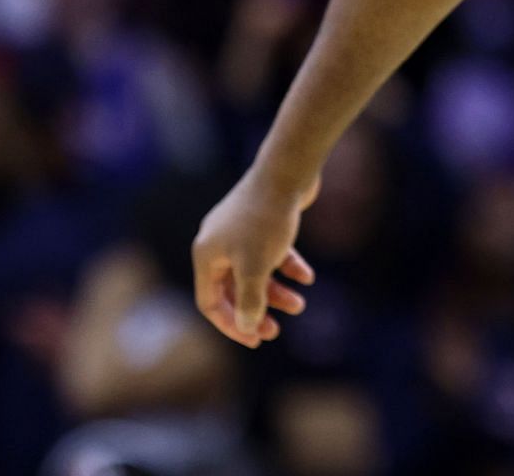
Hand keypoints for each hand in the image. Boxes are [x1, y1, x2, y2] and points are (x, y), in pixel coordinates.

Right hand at [191, 167, 319, 347]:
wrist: (286, 172)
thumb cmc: (266, 220)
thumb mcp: (255, 267)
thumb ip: (250, 301)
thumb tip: (247, 328)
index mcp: (206, 256)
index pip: (210, 302)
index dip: (230, 324)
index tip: (254, 340)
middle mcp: (219, 244)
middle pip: (234, 289)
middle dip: (255, 310)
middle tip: (276, 330)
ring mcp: (241, 232)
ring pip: (256, 272)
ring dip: (276, 291)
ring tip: (300, 303)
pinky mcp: (264, 222)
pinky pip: (273, 253)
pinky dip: (288, 267)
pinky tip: (307, 277)